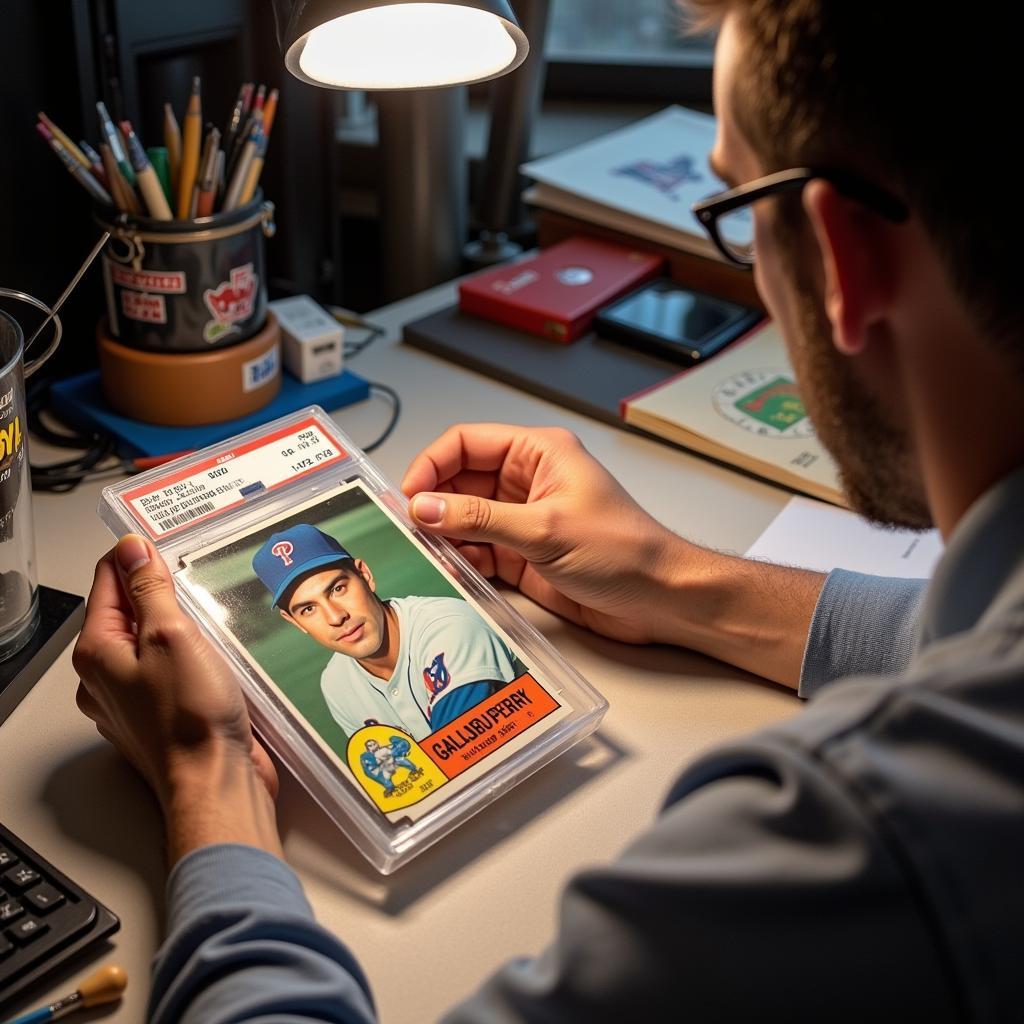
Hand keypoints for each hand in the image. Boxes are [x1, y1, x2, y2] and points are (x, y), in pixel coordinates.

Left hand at [74, 535, 281, 862]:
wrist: (215, 782)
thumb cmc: (191, 719)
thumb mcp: (172, 635)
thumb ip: (151, 590)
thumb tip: (133, 550)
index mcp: (97, 652)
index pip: (106, 581)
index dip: (136, 556)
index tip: (164, 541)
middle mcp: (104, 677)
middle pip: (126, 611)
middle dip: (157, 590)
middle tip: (192, 578)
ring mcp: (130, 699)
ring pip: (148, 641)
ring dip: (176, 625)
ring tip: (207, 617)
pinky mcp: (159, 716)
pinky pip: (166, 670)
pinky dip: (186, 655)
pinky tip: (212, 656)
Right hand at [402, 424, 823, 687]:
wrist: (659, 598)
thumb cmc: (626, 550)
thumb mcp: (544, 529)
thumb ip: (480, 518)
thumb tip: (426, 508)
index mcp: (539, 453)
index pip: (467, 442)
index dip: (433, 464)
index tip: (409, 494)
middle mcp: (528, 481)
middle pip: (460, 480)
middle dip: (434, 503)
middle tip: (412, 529)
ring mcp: (524, 519)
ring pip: (465, 518)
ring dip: (445, 536)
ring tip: (430, 554)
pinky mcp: (524, 555)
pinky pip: (479, 551)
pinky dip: (462, 560)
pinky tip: (454, 571)